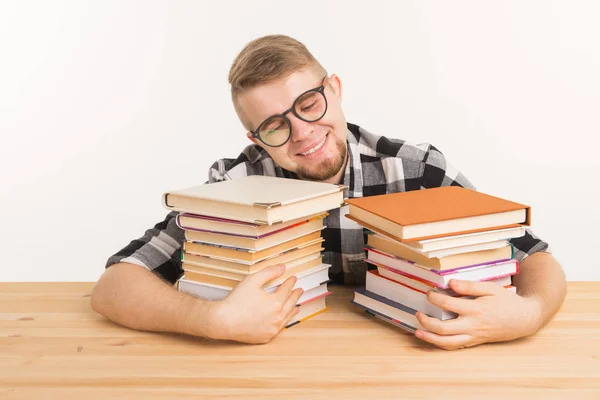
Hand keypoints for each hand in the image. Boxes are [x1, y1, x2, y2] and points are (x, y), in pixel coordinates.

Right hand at [206, 264, 303, 343]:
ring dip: (292, 310)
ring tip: (297, 307)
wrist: (224, 321)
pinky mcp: (265, 337)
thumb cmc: (237, 301)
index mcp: (276, 303)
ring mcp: (272, 329)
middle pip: (290, 304)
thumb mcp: (253, 280)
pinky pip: (278, 329)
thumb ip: (269, 272)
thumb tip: (282, 267)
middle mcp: (277, 317)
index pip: (287, 290)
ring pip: (287, 318)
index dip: (290, 283)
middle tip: (299, 291)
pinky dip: (283, 322)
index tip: (293, 278)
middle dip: (295, 296)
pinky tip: (283, 321)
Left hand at [414, 279, 542, 349]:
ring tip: (418, 332)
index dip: (434, 298)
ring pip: (448, 343)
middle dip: (427, 321)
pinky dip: (442, 344)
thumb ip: (469, 286)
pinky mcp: (475, 342)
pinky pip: (455, 346)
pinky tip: (432, 339)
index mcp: (476, 310)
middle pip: (443, 328)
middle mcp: (473, 326)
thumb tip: (450, 282)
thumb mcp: (490, 288)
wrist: (524, 319)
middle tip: (418, 313)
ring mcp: (473, 336)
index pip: (448, 304)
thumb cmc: (506, 301)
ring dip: (430, 338)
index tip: (428, 292)